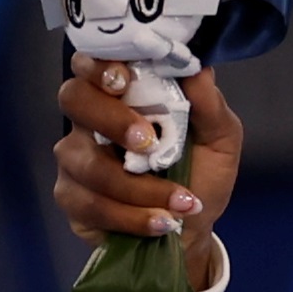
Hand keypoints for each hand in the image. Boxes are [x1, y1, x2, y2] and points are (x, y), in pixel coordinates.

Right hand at [54, 54, 242, 291]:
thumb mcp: (220, 140)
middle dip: (110, 119)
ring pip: (87, 163)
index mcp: (121, 93)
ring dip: (138, 186)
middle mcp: (90, 120)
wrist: (193, 229)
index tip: (123, 79)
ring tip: (182, 202)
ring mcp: (76, 160)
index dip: (100, 65)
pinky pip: (90, 205)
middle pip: (73, 99)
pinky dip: (132, 217)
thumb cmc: (201, 174)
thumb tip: (198, 66)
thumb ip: (209, 104)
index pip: (91, 62)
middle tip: (147, 142)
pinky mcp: (73, 200)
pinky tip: (163, 222)